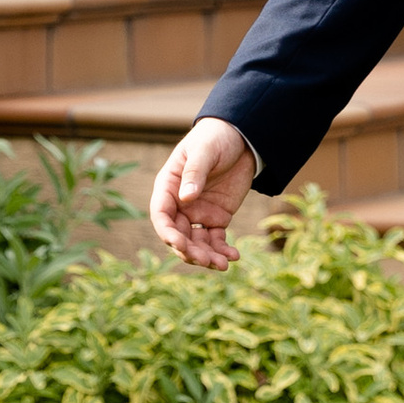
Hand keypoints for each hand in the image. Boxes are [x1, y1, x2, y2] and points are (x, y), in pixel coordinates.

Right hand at [148, 116, 258, 266]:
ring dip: (207, 257)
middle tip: (207, 261)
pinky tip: (234, 256)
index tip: (180, 245)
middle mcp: (180, 205)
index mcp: (168, 187)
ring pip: (196, 243)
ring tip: (224, 264)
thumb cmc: (215, 138)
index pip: (161, 216)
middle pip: (178, 235)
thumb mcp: (204, 151)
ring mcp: (197, 213)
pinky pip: (215, 240)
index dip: (168, 233)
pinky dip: (222, 251)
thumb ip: (194, 173)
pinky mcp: (216, 218)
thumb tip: (185, 197)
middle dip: (190, 251)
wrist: (242, 138)